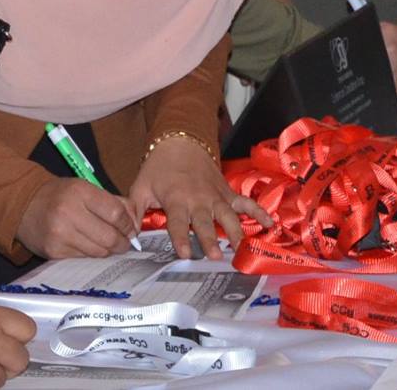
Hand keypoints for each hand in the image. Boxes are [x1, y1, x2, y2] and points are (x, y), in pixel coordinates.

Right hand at [16, 177, 138, 258]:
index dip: (128, 225)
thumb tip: (134, 222)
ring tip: (108, 245)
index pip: (116, 213)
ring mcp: (60, 234)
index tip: (131, 229)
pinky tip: (88, 247)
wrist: (23, 205)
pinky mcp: (53, 252)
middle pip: (109, 237)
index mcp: (79, 191)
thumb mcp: (84, 188)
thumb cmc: (59, 195)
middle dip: (122, 243)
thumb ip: (112, 202)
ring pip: (98, 252)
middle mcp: (68, 212)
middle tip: (124, 242)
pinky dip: (90, 255)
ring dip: (108, 251)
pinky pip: (83, 259)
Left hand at [130, 135, 270, 260]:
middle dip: (210, 239)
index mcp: (176, 199)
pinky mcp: (227, 192)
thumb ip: (133, 211)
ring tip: (240, 248)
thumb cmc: (158, 167)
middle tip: (216, 256)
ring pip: (228, 215)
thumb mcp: (140, 187)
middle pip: (205, 222)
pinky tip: (270, 224)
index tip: (186, 254)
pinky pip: (246, 202)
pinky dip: (259, 212)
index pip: (178, 223)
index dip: (181, 238)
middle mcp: (198, 199)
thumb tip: (127, 235)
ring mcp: (216, 196)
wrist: (180, 141)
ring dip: (234, 231)